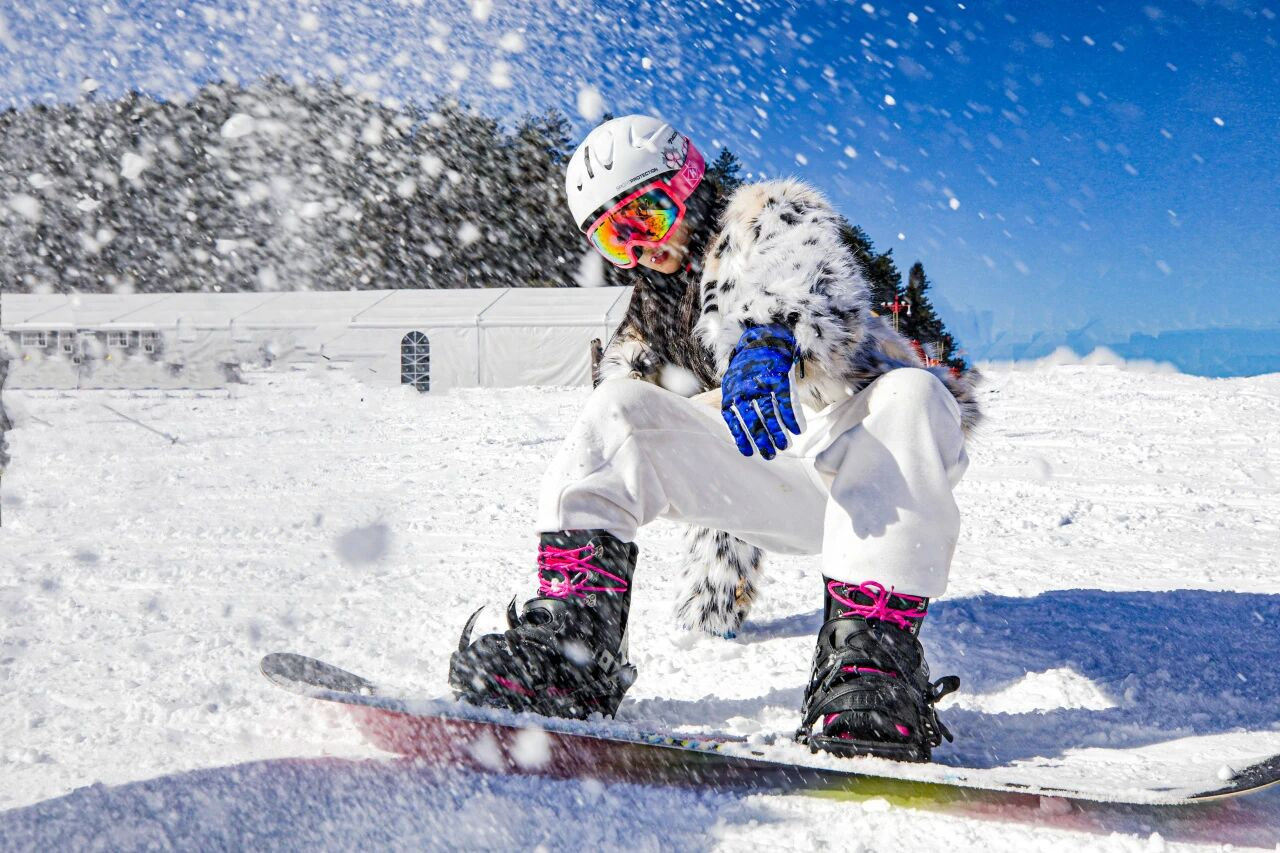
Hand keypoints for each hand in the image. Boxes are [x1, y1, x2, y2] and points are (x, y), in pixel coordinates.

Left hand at [721, 324, 801, 458]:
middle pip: (752, 418)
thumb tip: (741, 428)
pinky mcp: (778, 375)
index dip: (739, 436)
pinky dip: (791, 417)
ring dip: (777, 432)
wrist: (765, 336)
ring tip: (784, 446)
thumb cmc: (750, 364)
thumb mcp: (735, 380)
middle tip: (770, 455)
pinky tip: (796, 429)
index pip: (732, 417)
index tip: (748, 453)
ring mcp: (761, 381)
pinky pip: (785, 401)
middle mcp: (744, 386)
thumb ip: (736, 399)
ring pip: (769, 412)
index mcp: (731, 389)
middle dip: (761, 439)